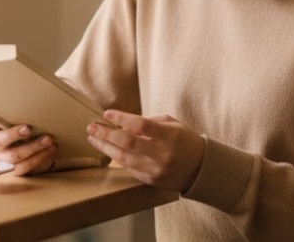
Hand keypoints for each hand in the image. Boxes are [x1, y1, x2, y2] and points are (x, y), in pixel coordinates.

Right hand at [0, 111, 57, 175]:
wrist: (35, 146)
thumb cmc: (25, 125)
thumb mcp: (20, 116)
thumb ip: (19, 107)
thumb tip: (32, 85)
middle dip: (12, 135)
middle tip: (28, 128)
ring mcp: (5, 158)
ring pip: (15, 156)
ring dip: (33, 147)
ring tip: (48, 139)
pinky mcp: (17, 168)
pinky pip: (26, 167)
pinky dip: (41, 157)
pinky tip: (51, 148)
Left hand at [86, 109, 205, 192]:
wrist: (201, 168)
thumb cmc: (185, 140)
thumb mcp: (172, 124)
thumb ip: (149, 122)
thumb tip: (123, 122)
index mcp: (168, 136)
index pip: (140, 125)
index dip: (122, 119)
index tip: (107, 113)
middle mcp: (161, 154)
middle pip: (127, 143)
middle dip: (106, 134)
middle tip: (91, 127)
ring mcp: (155, 170)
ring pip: (124, 158)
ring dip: (105, 148)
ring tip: (93, 138)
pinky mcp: (151, 181)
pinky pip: (129, 168)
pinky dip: (117, 158)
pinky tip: (108, 150)